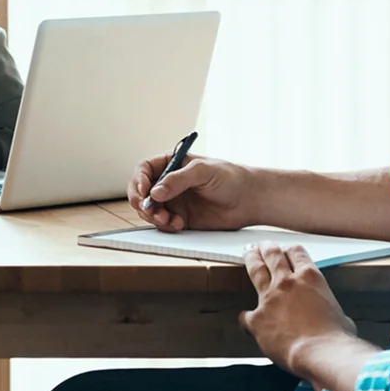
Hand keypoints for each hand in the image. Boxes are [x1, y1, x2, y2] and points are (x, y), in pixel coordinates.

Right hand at [129, 152, 253, 231]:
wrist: (250, 200)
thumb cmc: (231, 178)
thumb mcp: (203, 171)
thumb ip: (177, 180)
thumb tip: (155, 192)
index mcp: (172, 164)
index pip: (144, 170)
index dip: (139, 181)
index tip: (143, 192)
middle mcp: (169, 183)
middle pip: (142, 192)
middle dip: (143, 202)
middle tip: (150, 210)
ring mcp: (174, 201)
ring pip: (150, 210)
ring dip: (154, 217)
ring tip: (168, 220)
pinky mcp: (181, 218)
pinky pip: (164, 224)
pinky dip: (166, 226)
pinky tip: (178, 224)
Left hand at [240, 243, 356, 375]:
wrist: (321, 354)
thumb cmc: (337, 339)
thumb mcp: (341, 315)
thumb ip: (327, 309)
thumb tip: (329, 319)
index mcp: (311, 279)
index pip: (297, 253)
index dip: (290, 251)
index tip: (286, 250)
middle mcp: (287, 283)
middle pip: (272, 256)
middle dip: (266, 248)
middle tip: (262, 245)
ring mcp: (269, 298)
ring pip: (256, 270)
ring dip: (251, 259)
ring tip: (247, 252)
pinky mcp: (256, 318)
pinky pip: (245, 316)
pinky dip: (246, 317)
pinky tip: (246, 319)